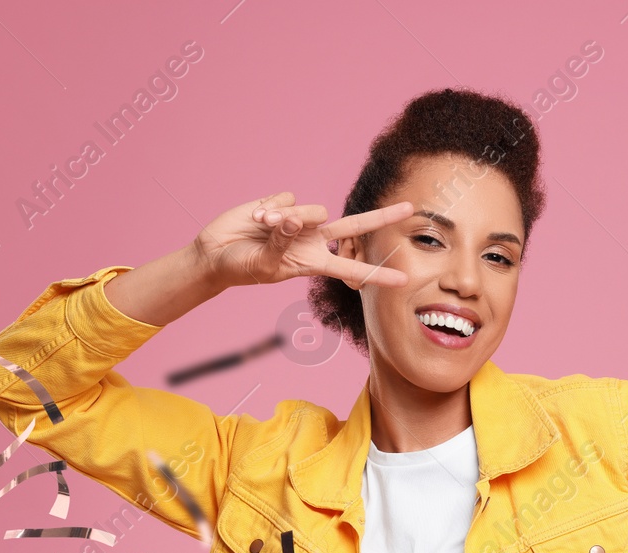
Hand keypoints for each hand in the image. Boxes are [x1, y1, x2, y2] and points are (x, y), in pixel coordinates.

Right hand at [190, 191, 414, 289]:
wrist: (216, 253)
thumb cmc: (242, 268)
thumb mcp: (265, 265)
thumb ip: (282, 243)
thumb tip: (295, 219)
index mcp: (313, 262)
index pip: (352, 267)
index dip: (377, 274)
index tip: (404, 279)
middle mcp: (313, 239)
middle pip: (355, 226)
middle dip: (382, 217)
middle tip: (411, 208)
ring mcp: (299, 220)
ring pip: (312, 210)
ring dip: (287, 218)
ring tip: (262, 226)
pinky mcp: (283, 202)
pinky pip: (287, 198)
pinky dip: (271, 207)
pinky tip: (256, 216)